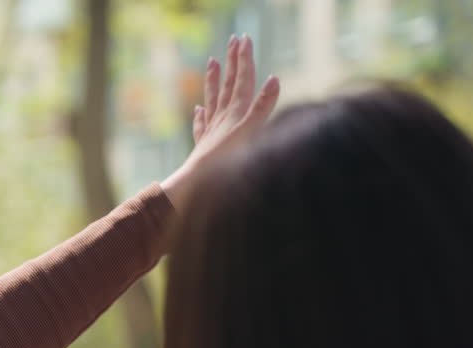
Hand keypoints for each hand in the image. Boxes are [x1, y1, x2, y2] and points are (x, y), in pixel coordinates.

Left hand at [161, 34, 279, 207]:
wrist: (200, 182)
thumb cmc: (228, 159)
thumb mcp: (251, 130)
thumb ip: (262, 106)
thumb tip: (274, 79)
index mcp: (236, 111)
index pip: (242, 79)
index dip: (244, 59)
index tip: (244, 40)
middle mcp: (222, 117)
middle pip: (228, 84)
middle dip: (232, 61)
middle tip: (233, 40)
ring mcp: (211, 130)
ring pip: (212, 99)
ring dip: (213, 80)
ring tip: (212, 62)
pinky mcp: (204, 145)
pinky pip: (202, 124)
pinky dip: (200, 114)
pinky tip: (197, 109)